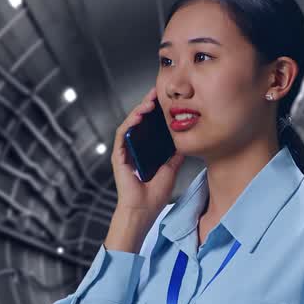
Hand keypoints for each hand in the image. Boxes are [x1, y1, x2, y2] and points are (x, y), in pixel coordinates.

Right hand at [111, 86, 185, 216]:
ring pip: (130, 125)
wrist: (143, 210)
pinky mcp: (118, 156)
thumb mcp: (171, 169)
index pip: (149, 126)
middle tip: (156, 92)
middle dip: (147, 105)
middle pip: (139, 122)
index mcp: (145, 151)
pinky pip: (122, 135)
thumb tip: (185, 142)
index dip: (156, 112)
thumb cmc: (154, 195)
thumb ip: (175, 155)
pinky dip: (129, 124)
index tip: (165, 99)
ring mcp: (125, 152)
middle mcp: (133, 149)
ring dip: (138, 111)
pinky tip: (138, 116)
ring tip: (149, 101)